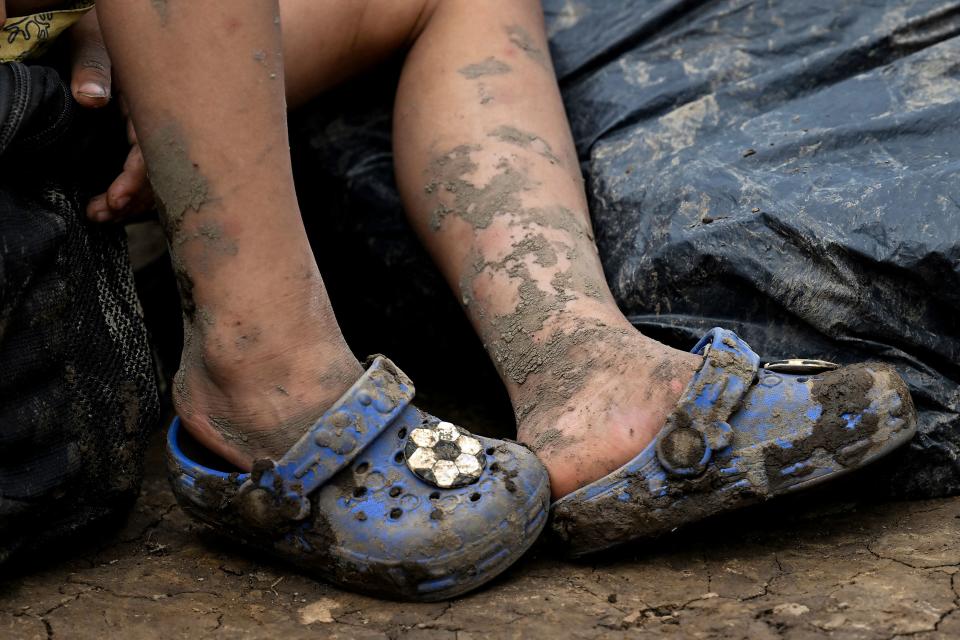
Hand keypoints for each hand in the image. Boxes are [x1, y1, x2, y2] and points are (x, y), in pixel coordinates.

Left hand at [69, 8, 153, 222]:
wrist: (105, 36)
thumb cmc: (98, 38)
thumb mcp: (92, 47)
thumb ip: (92, 69)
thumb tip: (91, 98)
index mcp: (151, 103)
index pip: (153, 150)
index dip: (136, 179)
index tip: (116, 199)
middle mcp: (158, 122)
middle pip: (159, 173)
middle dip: (132, 200)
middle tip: (103, 213)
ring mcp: (155, 135)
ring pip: (156, 181)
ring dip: (130, 203)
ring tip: (99, 214)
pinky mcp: (146, 143)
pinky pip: (150, 178)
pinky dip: (132, 197)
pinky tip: (112, 207)